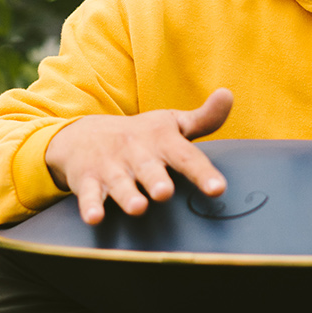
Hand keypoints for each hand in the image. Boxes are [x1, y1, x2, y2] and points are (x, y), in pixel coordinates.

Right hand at [45, 89, 233, 224]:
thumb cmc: (140, 136)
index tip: (217, 189)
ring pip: (120, 183)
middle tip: (164, 192)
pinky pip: (88, 194)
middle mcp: (136, 152)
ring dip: (127, 195)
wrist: (83, 134)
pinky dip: (89, 206)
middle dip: (156, 180)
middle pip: (148, 168)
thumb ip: (204, 119)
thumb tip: (229, 94)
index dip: (202, 173)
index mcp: (161, 140)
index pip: (186, 156)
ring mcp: (111, 166)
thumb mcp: (170, 124)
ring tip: (137, 207)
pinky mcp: (88, 180)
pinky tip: (93, 218)